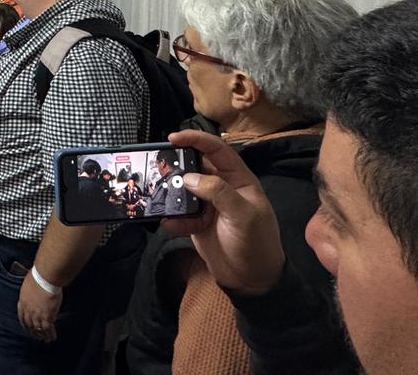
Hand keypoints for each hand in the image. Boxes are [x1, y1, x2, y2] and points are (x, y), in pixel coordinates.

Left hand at [17, 271, 62, 341]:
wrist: (44, 278)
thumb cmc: (37, 276)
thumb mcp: (28, 283)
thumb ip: (30, 289)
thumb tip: (33, 287)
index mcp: (23, 301)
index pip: (21, 315)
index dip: (24, 322)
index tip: (25, 326)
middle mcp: (28, 310)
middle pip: (29, 324)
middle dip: (33, 331)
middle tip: (35, 335)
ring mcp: (37, 315)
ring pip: (39, 328)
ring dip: (42, 335)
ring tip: (44, 339)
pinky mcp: (47, 317)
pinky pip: (48, 329)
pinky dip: (50, 334)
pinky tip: (52, 337)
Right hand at [161, 130, 284, 295]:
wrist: (253, 281)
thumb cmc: (257, 244)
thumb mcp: (244, 216)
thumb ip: (219, 192)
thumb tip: (189, 177)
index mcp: (238, 179)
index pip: (217, 150)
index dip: (196, 139)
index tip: (173, 137)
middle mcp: (221, 188)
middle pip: (195, 166)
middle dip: (177, 164)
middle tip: (160, 165)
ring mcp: (207, 205)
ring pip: (183, 189)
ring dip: (170, 191)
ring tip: (159, 194)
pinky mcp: (196, 223)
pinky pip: (178, 214)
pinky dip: (171, 218)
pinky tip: (169, 224)